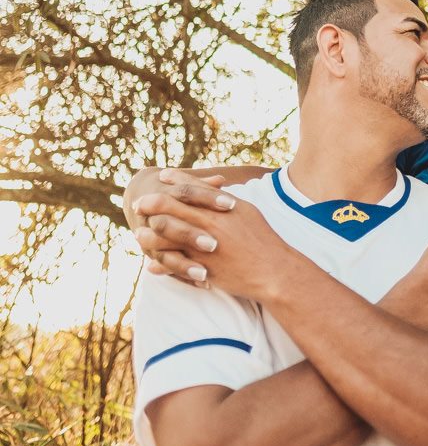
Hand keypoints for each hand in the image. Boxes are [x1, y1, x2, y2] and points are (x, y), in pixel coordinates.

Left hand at [132, 186, 290, 299]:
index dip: (173, 180)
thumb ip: (225, 199)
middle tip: (139, 204)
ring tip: (138, 234)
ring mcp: (204, 246)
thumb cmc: (261, 237)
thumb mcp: (246, 210)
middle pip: (171, 207)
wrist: (272, 269)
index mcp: (220, 207)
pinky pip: (174, 265)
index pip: (191, 188)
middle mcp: (210, 223)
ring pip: (166, 236)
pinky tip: (150, 265)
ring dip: (149, 235)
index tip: (161, 176)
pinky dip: (160, 265)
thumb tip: (214, 186)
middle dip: (151, 204)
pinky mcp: (203, 268)